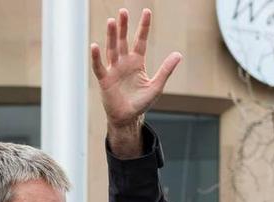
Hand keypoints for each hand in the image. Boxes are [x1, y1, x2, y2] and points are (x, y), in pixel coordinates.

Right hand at [91, 8, 181, 155]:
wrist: (128, 118)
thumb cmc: (141, 102)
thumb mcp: (156, 86)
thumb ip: (166, 70)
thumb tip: (178, 54)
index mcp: (137, 62)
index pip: (140, 41)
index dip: (143, 27)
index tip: (147, 12)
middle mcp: (124, 62)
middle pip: (123, 41)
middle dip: (123, 26)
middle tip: (123, 11)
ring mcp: (113, 70)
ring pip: (112, 49)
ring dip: (111, 36)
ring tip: (112, 21)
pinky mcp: (105, 80)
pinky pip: (100, 66)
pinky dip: (96, 57)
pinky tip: (95, 46)